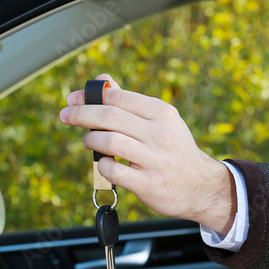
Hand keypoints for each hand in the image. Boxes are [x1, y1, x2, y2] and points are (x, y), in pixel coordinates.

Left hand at [60, 74, 235, 233]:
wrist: (202, 187)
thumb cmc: (174, 151)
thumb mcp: (161, 121)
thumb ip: (130, 102)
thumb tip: (102, 80)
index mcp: (162, 113)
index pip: (118, 97)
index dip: (89, 96)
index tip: (72, 99)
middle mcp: (160, 134)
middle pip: (110, 117)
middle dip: (81, 114)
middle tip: (66, 115)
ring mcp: (155, 160)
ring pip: (110, 142)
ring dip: (91, 139)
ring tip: (88, 140)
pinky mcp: (149, 185)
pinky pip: (114, 171)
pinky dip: (102, 166)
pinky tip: (105, 164)